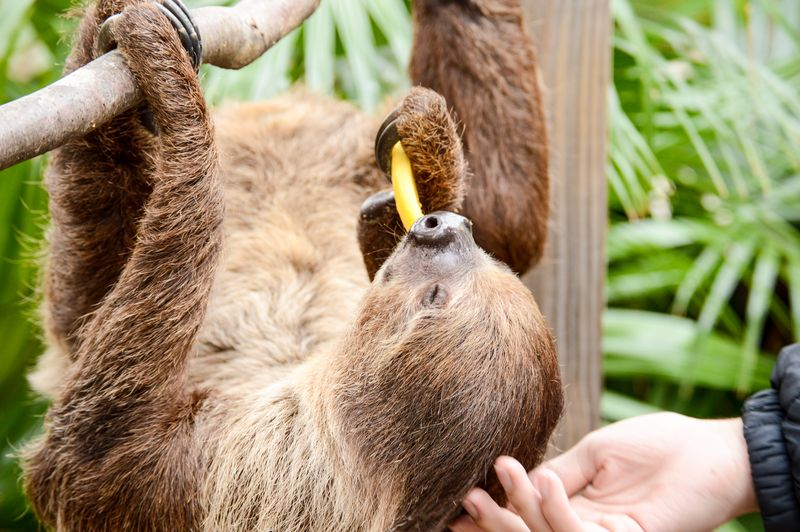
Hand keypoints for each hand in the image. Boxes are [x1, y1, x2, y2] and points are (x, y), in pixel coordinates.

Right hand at [450, 413, 757, 531]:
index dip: (494, 514)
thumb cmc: (658, 446)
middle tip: (466, 499)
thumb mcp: (595, 453)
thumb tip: (519, 479)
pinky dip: (559, 511)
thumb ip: (560, 471)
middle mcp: (587, 527)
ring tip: (498, 477)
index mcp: (577, 506)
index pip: (527, 518)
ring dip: (519, 511)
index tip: (460, 502)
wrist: (711, 451)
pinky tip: (544, 481)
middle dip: (495, 521)